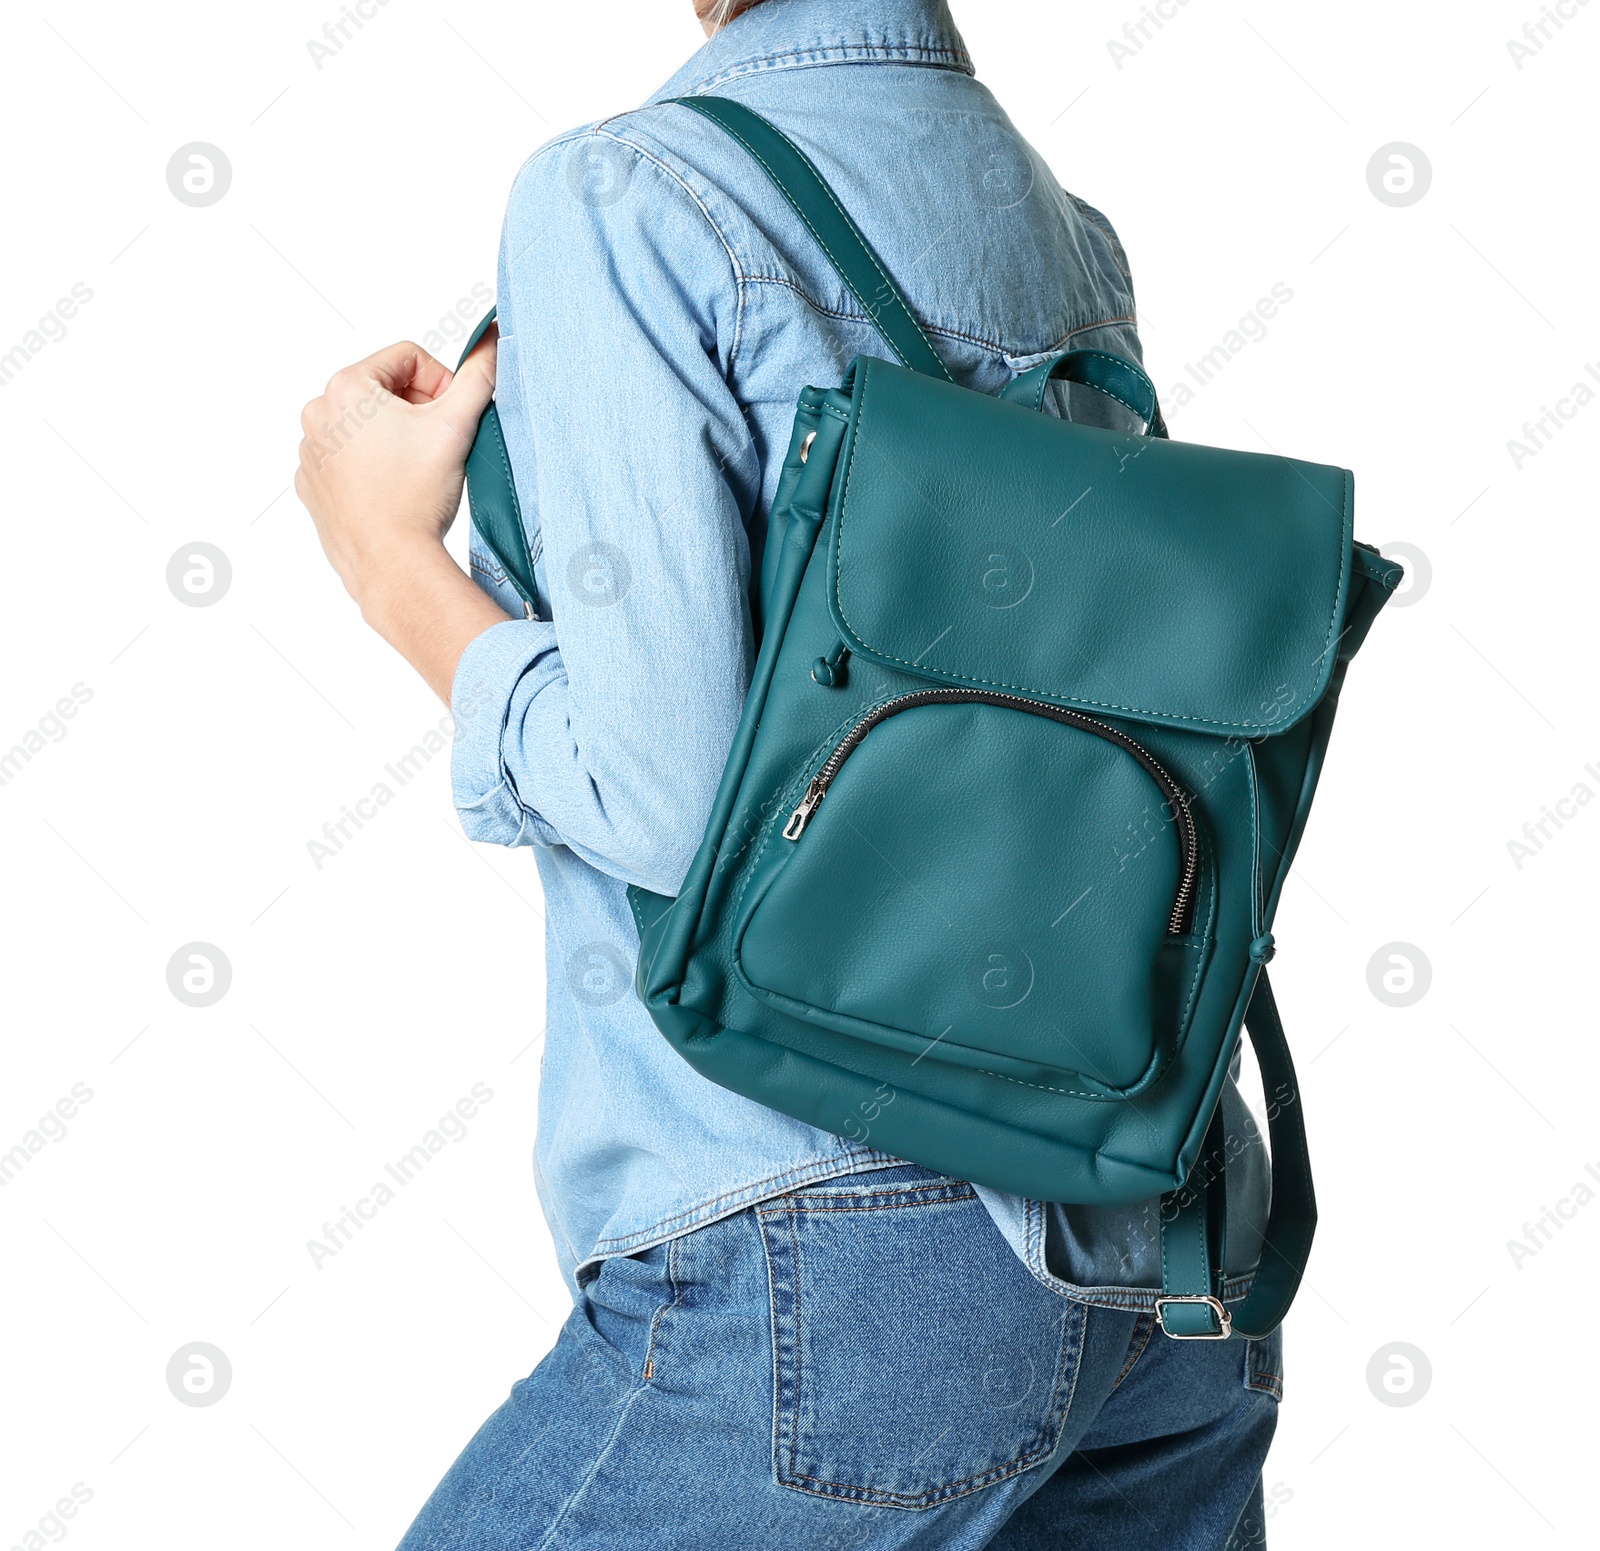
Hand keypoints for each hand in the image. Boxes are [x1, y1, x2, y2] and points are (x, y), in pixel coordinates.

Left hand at [295, 334, 511, 702]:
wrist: (390, 562)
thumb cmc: (416, 495)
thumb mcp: (457, 425)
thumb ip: (477, 376)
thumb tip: (492, 339)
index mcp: (346, 387)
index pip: (407, 357)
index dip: (440, 382)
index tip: (451, 416)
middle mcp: (318, 413)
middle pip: (383, 389)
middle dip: (416, 410)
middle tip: (437, 445)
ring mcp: (311, 451)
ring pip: (365, 425)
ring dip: (394, 438)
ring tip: (414, 471)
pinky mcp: (312, 484)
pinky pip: (347, 459)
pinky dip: (371, 467)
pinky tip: (392, 490)